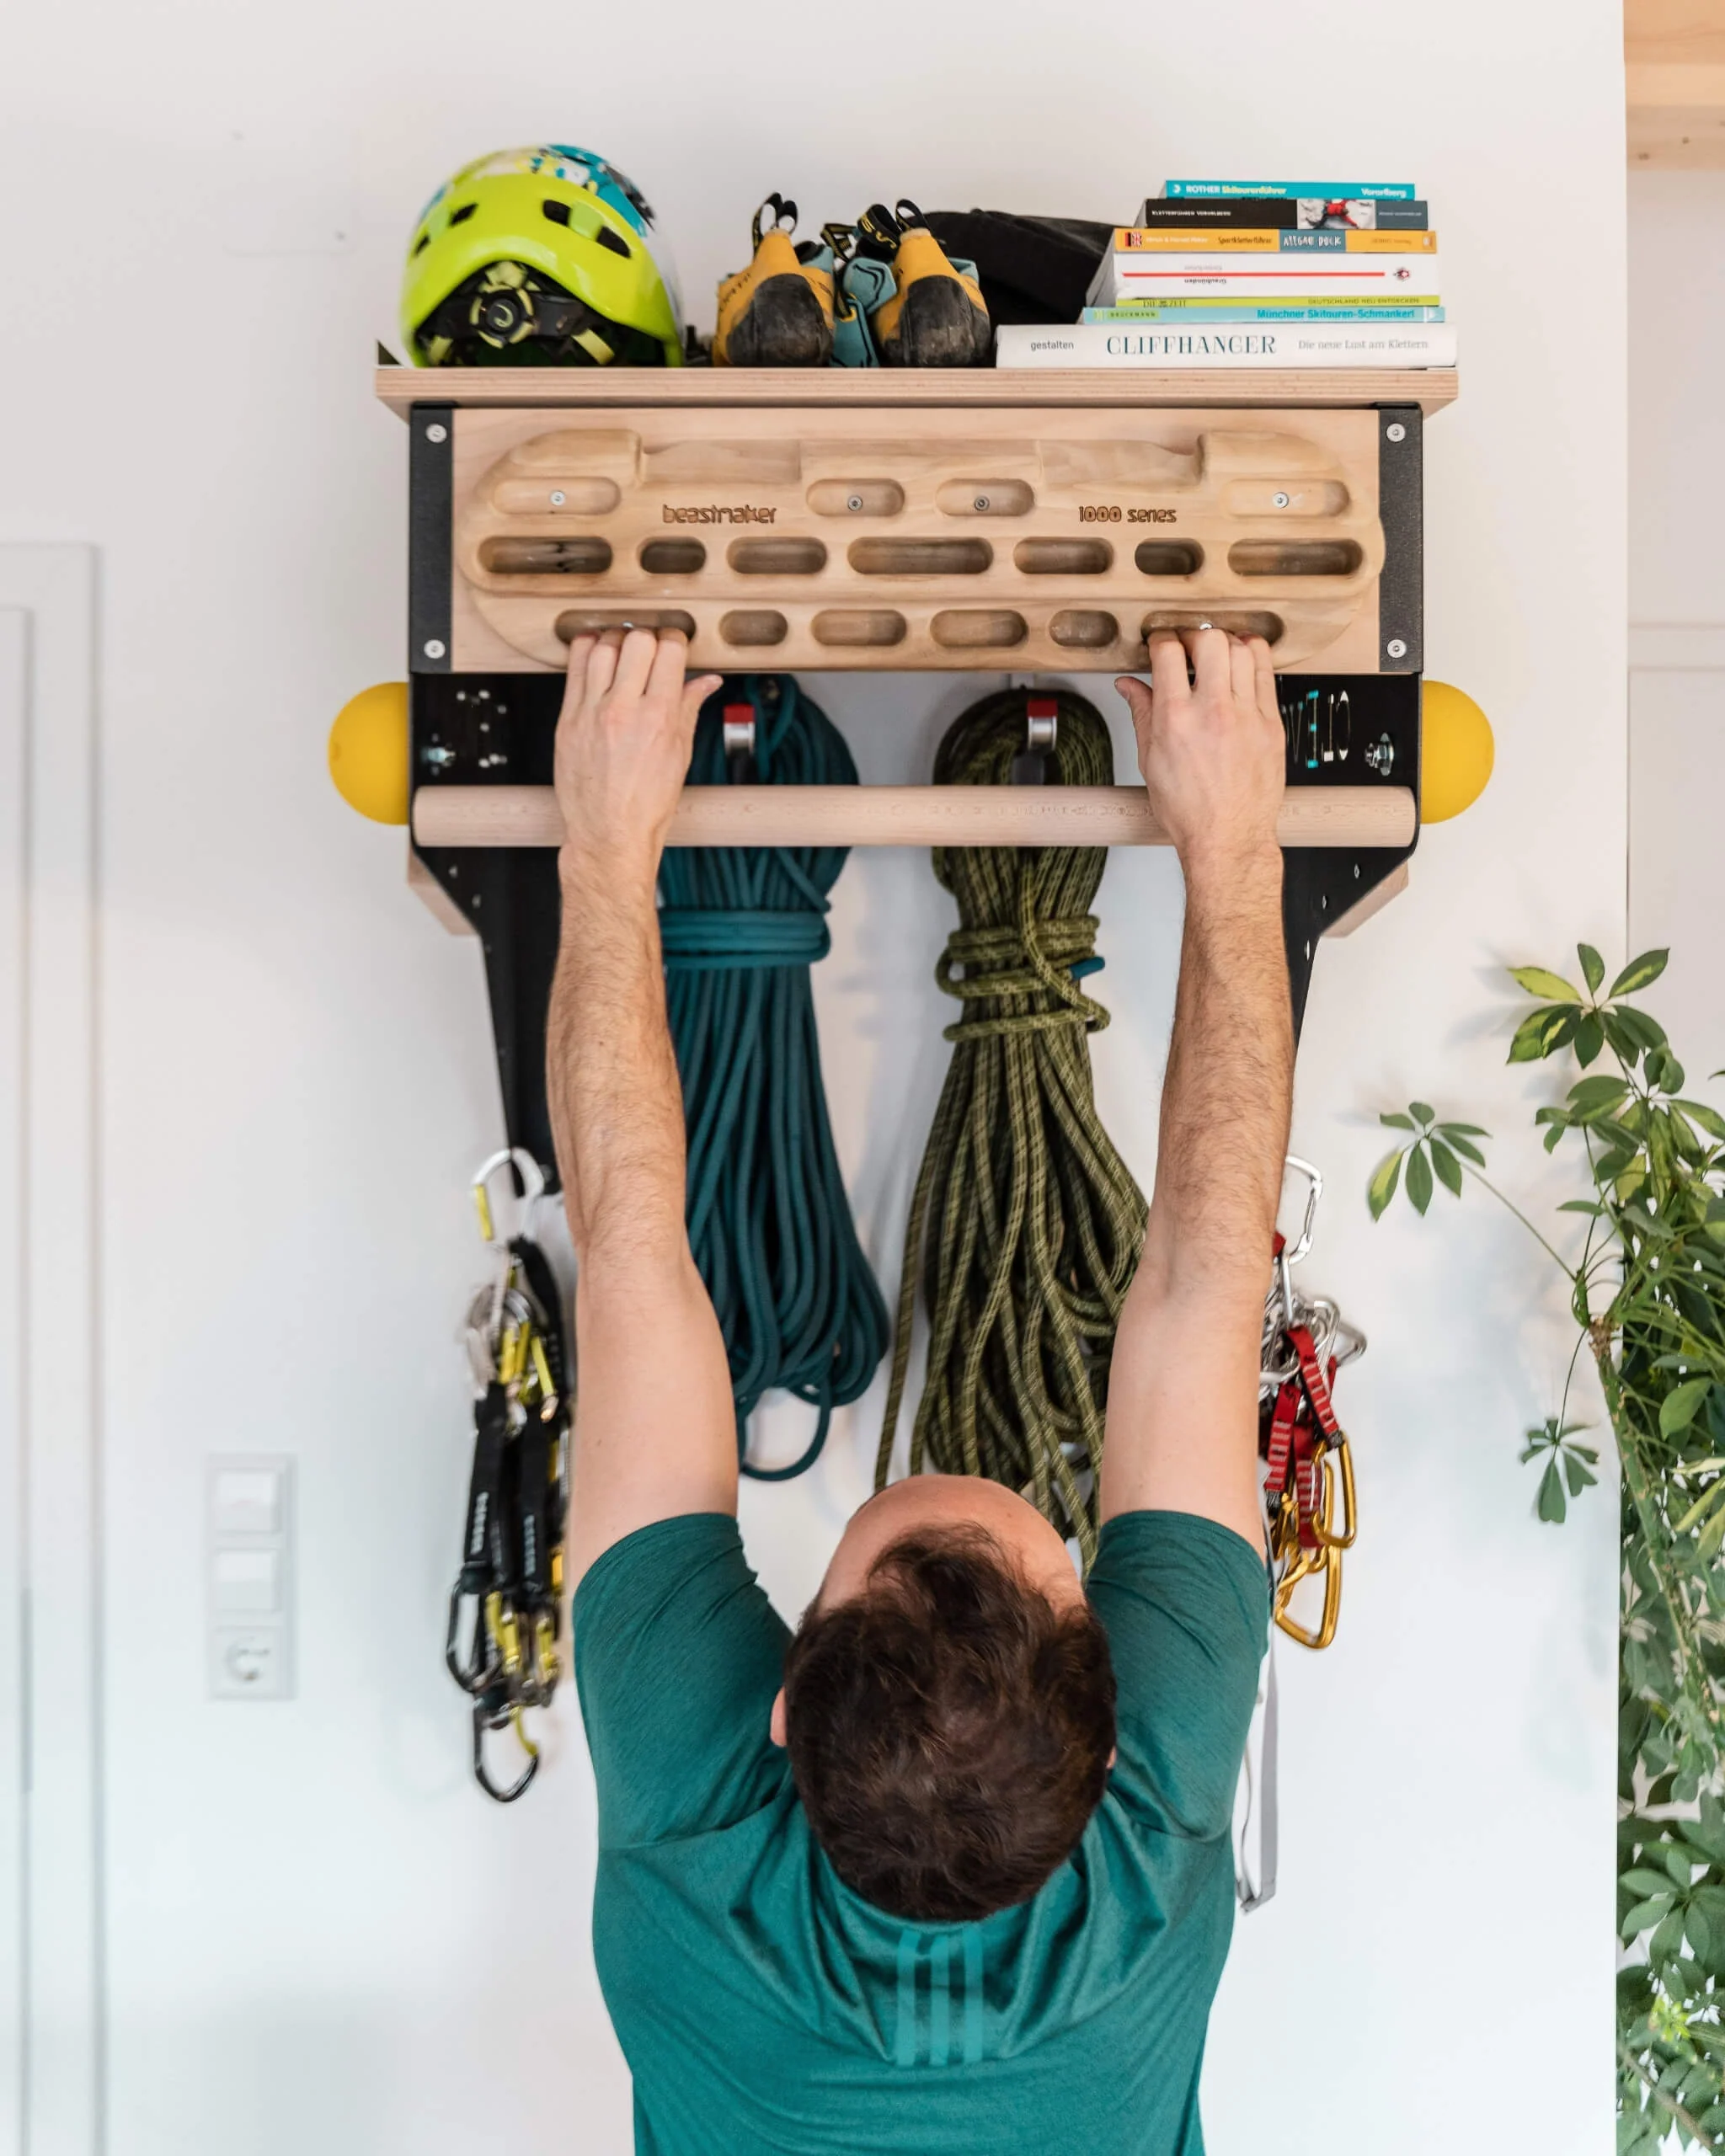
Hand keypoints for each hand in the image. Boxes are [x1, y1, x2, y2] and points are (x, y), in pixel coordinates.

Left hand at [554, 629, 721, 887]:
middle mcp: (625, 711)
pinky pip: (574, 667)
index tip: (674, 643)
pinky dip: (586, 650)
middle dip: (648, 638)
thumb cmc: (647, 804)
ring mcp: (592, 713)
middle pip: (637, 641)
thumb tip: (707, 682)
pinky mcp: (567, 719)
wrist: (609, 834)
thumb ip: (689, 709)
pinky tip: (595, 652)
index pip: (670, 650)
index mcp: (660, 719)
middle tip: (650, 649)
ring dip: (617, 640)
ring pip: (603, 647)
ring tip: (623, 650)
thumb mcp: (680, 755)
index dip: (675, 639)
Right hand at [1116, 629, 1283, 879]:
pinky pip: (1267, 672)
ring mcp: (1247, 715)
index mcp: (1176, 720)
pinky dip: (1254, 657)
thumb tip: (1129, 685)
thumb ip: (1142, 713)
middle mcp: (1213, 712)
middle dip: (1195, 635)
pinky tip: (1244, 662)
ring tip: (1217, 654)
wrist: (1229, 838)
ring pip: (1243, 649)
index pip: (1168, 652)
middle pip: (1210, 640)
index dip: (1161, 640)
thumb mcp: (1150, 761)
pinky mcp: (1272, 723)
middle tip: (1189, 646)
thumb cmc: (1189, 810)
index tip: (1161, 645)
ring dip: (1226, 642)